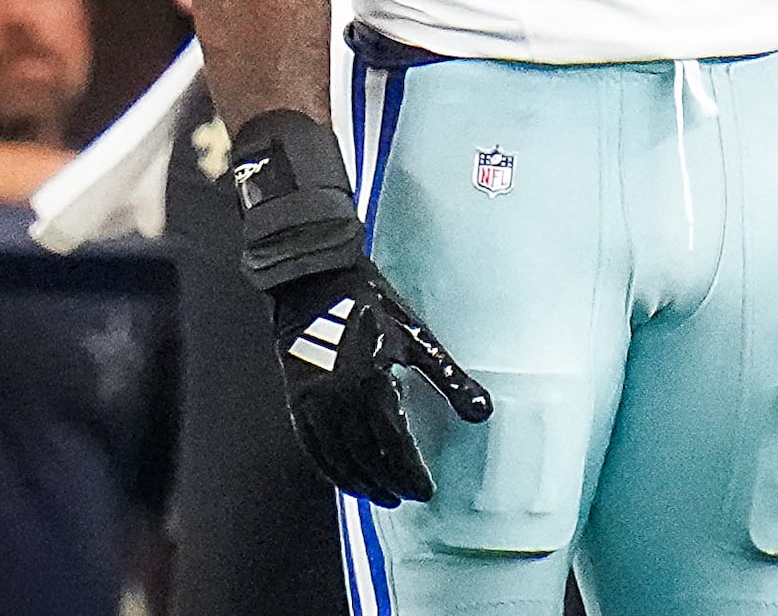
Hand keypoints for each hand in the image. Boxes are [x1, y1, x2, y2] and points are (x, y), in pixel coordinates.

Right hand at [230, 108, 491, 506]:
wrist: (313, 278)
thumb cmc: (373, 303)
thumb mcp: (417, 336)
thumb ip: (449, 378)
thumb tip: (484, 414)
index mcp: (370, 382)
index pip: (392, 443)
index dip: (409, 471)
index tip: (426, 491)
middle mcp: (336, 398)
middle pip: (364, 456)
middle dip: (388, 481)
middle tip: (408, 499)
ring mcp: (310, 401)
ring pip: (335, 457)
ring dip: (358, 482)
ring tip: (381, 496)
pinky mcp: (294, 399)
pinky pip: (311, 446)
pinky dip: (329, 467)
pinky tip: (344, 476)